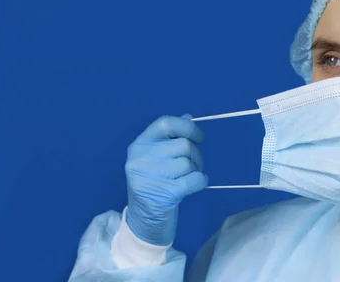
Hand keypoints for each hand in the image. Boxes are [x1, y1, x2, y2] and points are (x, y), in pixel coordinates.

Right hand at [124, 115, 207, 245]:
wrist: (144, 222)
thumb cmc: (153, 186)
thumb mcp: (156, 160)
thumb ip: (169, 138)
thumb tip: (188, 117)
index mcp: (139, 145)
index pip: (165, 123)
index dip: (187, 127)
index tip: (199, 137)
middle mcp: (141, 157)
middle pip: (183, 145)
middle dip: (195, 155)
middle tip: (193, 166)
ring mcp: (151, 175)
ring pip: (189, 162)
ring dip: (196, 170)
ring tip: (188, 178)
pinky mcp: (164, 192)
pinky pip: (194, 179)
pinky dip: (200, 181)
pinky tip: (194, 185)